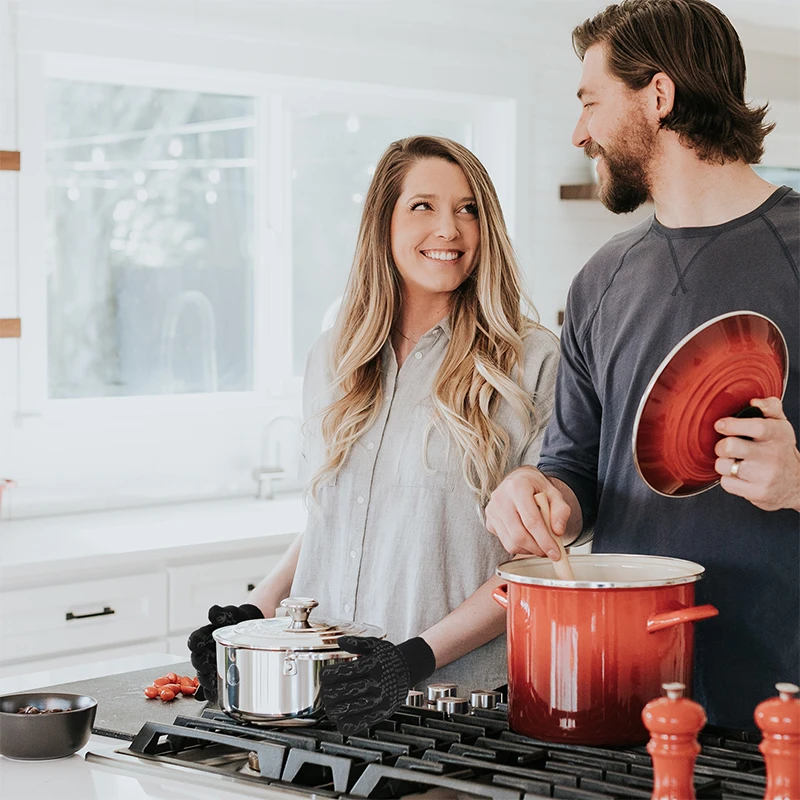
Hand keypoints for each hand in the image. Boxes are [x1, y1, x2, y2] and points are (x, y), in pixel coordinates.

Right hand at [187, 604, 263, 701]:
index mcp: (204, 636)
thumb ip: (219, 613)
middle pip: (197, 660)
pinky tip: (215, 695)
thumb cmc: (235, 618)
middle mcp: (205, 651)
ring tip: (210, 682)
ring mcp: (211, 663)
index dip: (195, 643)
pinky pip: (212, 685)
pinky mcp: (220, 673)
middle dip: (201, 664)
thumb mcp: (228, 613)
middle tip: (206, 666)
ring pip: (203, 674)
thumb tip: (213, 611)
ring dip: (205, 680)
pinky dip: (211, 692)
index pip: (195, 640)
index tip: (197, 645)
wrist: (248, 623)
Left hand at [320, 636, 435, 734]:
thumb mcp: (375, 645)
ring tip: (330, 707)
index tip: (323, 675)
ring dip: (335, 710)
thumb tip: (340, 641)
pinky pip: (363, 722)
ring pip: (351, 708)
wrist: (408, 670)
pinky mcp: (382, 712)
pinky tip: (341, 722)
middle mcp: (375, 682)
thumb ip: (357, 642)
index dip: (328, 675)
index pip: (344, 671)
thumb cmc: (388, 657)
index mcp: (372, 664)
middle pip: (344, 691)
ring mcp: (379, 699)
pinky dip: (349, 724)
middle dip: (328, 693)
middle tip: (325, 692)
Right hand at [485, 466, 571, 557]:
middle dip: (537, 548)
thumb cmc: (536, 488)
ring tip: (540, 544)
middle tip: (550, 552)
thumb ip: (561, 511)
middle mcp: (500, 498)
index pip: (531, 521)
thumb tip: (558, 532)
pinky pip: (506, 543)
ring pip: (511, 543)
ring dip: (529, 550)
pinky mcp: (489, 522)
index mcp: (517, 487)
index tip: (556, 553)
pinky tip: (528, 538)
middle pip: (519, 535)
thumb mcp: (554, 494)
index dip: (544, 540)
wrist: (519, 480)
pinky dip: (520, 547)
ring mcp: (492, 511)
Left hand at [714, 397, 799, 511]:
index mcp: (777, 435)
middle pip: (730, 447)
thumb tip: (755, 401)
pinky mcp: (757, 493)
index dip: (733, 424)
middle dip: (721, 445)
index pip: (756, 427)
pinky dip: (728, 480)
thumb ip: (770, 407)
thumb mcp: (780, 425)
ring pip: (723, 465)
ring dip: (723, 463)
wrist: (795, 484)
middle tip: (726, 446)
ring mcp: (765, 476)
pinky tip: (739, 476)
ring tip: (735, 462)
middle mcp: (772, 455)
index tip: (720, 425)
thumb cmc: (780, 450)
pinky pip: (726, 483)